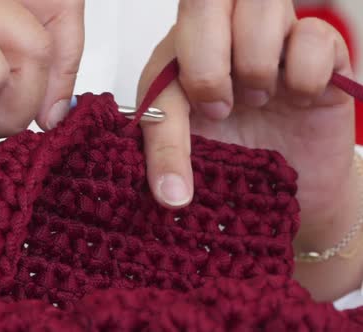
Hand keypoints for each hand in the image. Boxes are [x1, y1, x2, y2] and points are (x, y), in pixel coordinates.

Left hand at [138, 1, 356, 299]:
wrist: (290, 184)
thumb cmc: (234, 156)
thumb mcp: (190, 156)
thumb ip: (166, 156)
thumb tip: (168, 192)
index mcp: (179, 55)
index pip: (163, 60)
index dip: (166, 115)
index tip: (177, 173)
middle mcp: (223, 34)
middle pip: (205, 3)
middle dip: (208, 66)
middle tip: (219, 110)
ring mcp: (272, 36)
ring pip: (261, 6)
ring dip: (257, 66)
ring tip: (257, 100)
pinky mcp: (321, 48)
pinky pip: (314, 36)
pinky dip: (304, 74)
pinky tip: (298, 98)